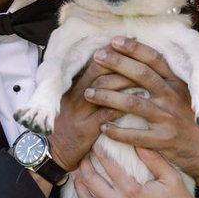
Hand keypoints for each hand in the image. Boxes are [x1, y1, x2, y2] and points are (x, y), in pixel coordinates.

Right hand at [45, 53, 136, 171]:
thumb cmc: (67, 124)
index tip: (130, 46)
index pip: (93, 62)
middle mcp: (75, 95)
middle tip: (143, 58)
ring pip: (106, 87)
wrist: (52, 151)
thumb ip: (87, 85)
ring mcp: (81, 111)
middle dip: (122, 62)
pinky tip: (141, 97)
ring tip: (147, 75)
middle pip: (100, 70)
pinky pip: (109, 112)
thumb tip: (107, 68)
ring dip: (128, 79)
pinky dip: (126, 103)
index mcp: (73, 86)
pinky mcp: (87, 128)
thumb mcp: (72, 101)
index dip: (112, 52)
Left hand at [70, 147, 198, 197]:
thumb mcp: (172, 180)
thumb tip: (138, 143)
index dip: (100, 153)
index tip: (95, 146)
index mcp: (132, 191)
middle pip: (92, 182)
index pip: (109, 166)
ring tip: (76, 178)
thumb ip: (154, 160)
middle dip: (84, 167)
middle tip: (82, 159)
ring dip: (79, 188)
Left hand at [82, 37, 198, 197]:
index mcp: (178, 83)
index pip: (155, 59)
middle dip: (117, 64)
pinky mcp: (164, 140)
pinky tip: (102, 127)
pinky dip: (116, 131)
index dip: (135, 48)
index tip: (114, 40)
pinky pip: (134, 135)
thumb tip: (146, 61)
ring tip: (88, 94)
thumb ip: (169, 80)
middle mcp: (173, 97)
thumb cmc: (195, 121)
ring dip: (107, 97)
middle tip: (96, 58)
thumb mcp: (188, 95)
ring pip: (133, 103)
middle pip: (141, 75)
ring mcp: (168, 118)